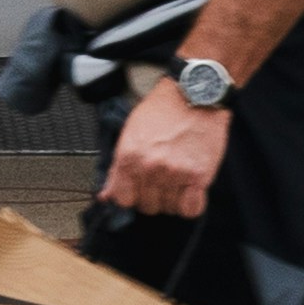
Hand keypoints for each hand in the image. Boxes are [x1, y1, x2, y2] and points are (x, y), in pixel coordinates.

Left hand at [109, 77, 220, 219]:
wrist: (194, 95)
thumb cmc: (162, 111)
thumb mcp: (130, 134)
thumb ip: (117, 168)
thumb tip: (105, 196)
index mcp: (128, 156)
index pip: (122, 199)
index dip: (131, 196)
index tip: (138, 190)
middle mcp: (149, 167)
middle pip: (147, 206)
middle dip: (153, 197)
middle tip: (161, 181)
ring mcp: (174, 173)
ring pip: (169, 209)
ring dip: (173, 199)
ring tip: (177, 179)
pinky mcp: (198, 176)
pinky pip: (192, 209)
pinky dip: (191, 204)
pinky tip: (191, 189)